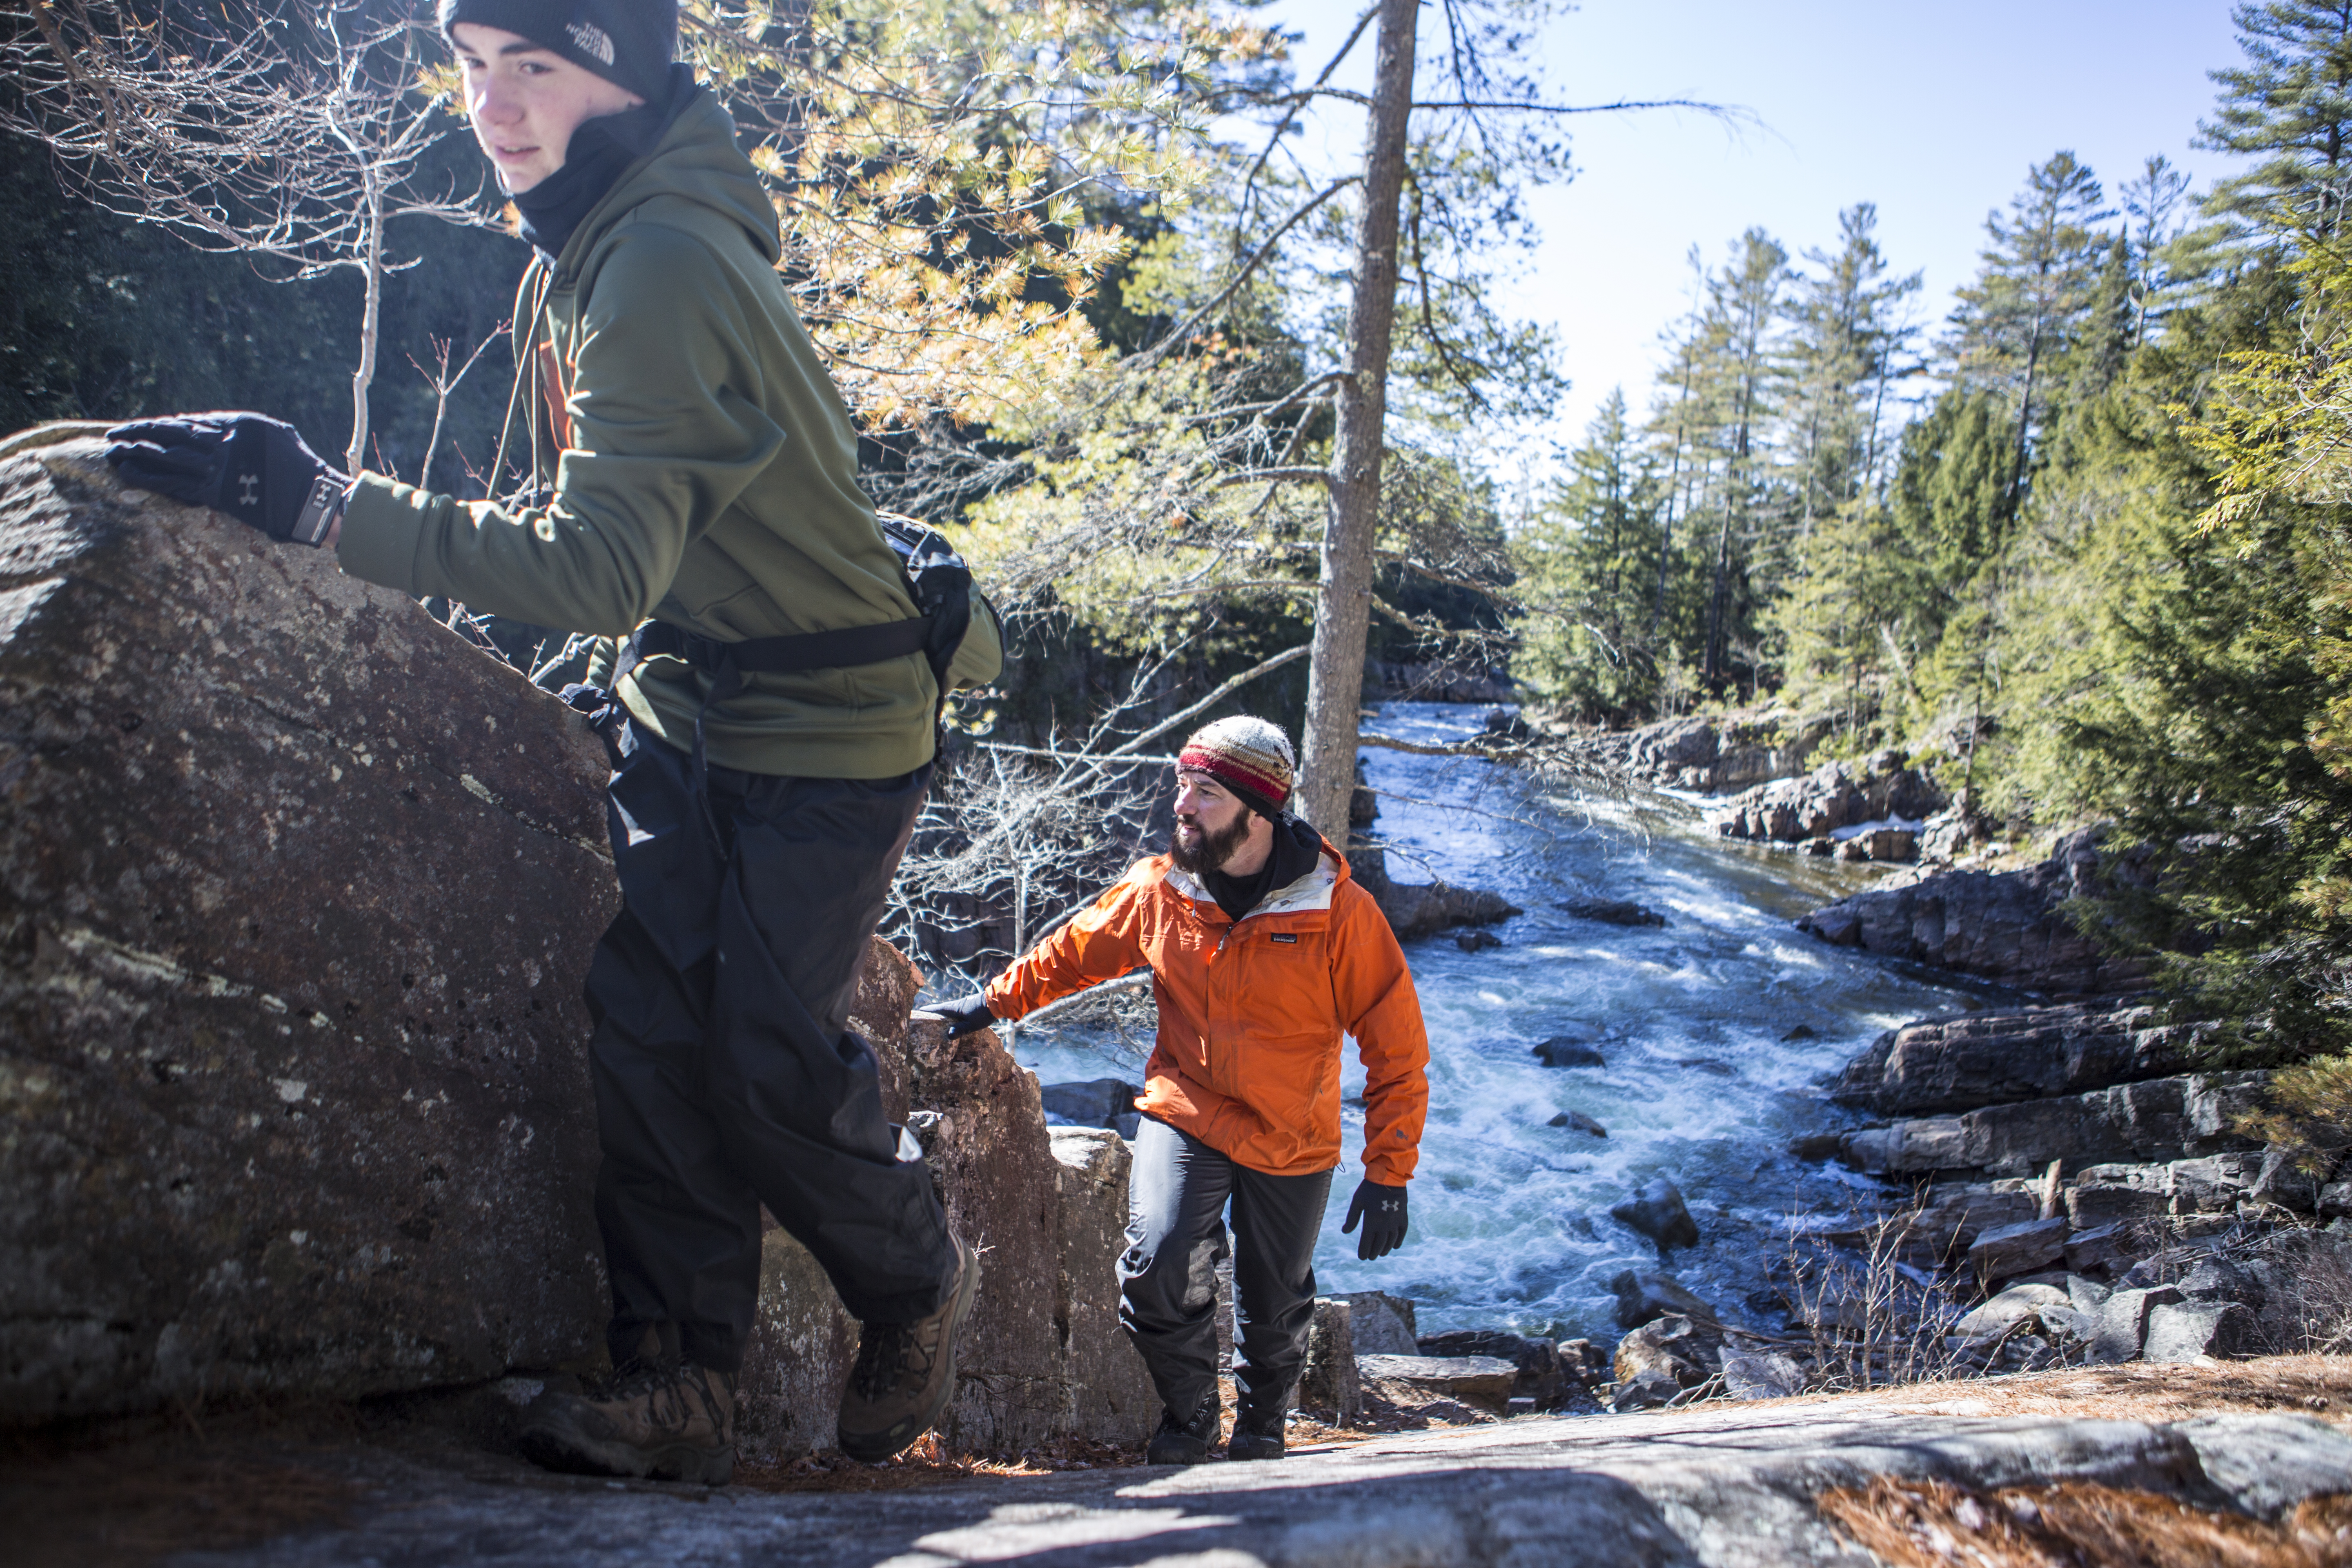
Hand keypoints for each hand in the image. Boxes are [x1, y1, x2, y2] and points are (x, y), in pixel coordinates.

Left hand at [107, 412, 347, 545]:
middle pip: (173, 433)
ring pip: (168, 456)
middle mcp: (226, 443)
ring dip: (136, 453)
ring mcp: (220, 468)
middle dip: (141, 432)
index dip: (165, 424)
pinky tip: (128, 473)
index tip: (145, 427)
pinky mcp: (218, 493)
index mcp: (240, 425)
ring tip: (111, 450)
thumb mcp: (276, 435)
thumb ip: (245, 431)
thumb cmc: (302, 469)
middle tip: (114, 432)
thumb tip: (218, 430)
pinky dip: (150, 478)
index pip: (193, 422)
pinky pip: (175, 484)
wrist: (316, 500)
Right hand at [913, 993, 995, 1037]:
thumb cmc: (983, 1013)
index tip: (916, 1013)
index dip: (925, 1011)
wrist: (996, 1002)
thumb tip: (948, 1035)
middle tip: (923, 1023)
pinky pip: (954, 1014)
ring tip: (934, 1027)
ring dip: (940, 1018)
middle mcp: (955, 1006)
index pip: (935, 1009)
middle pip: (939, 1011)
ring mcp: (961, 1006)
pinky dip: (949, 1018)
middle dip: (931, 1016)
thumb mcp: (971, 1024)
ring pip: (947, 1012)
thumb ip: (960, 1029)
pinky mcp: (968, 1008)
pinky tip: (950, 1025)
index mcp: (953, 1008)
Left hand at [1341, 1178, 1407, 1260]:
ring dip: (1385, 1250)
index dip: (1363, 1251)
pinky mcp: (1403, 1217)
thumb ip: (1352, 1218)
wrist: (1389, 1176)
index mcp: (1371, 1221)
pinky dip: (1398, 1241)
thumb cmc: (1369, 1188)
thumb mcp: (1357, 1201)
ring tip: (1381, 1254)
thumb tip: (1344, 1232)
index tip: (1361, 1257)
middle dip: (1374, 1253)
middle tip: (1370, 1257)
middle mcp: (1384, 1225)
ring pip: (1390, 1242)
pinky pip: (1402, 1233)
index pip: (1367, 1242)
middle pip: (1379, 1245)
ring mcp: (1395, 1222)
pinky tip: (1395, 1247)